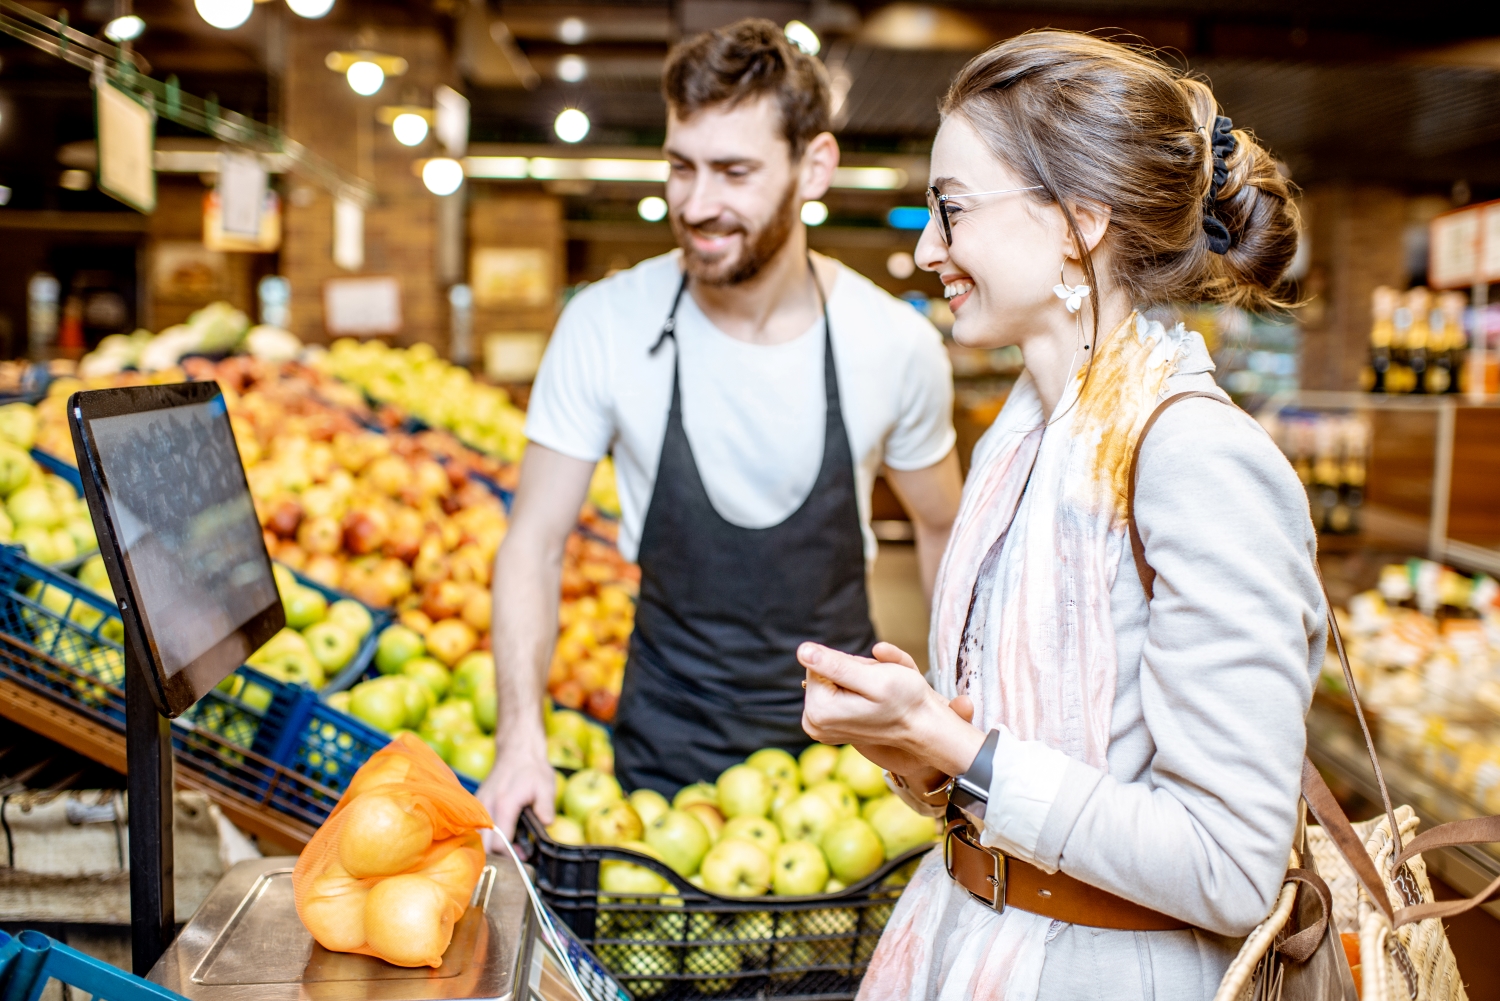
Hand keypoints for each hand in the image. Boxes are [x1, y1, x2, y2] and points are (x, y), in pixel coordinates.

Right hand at [479, 725, 554, 848]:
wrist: (517, 750)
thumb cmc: (533, 770)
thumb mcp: (546, 787)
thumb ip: (545, 808)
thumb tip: (546, 825)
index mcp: (504, 806)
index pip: (498, 845)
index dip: (511, 856)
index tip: (524, 855)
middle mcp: (486, 807)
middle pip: (484, 847)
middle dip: (500, 856)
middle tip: (518, 853)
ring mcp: (479, 805)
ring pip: (477, 838)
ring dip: (492, 846)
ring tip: (511, 843)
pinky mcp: (477, 803)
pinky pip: (476, 827)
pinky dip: (487, 835)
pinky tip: (502, 832)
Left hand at [800, 640, 984, 778]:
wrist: (922, 726)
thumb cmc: (905, 701)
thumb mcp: (873, 677)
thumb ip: (835, 664)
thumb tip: (802, 650)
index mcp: (819, 710)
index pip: (817, 662)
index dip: (847, 663)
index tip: (869, 678)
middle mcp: (812, 722)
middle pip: (822, 672)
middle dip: (849, 671)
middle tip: (876, 684)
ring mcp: (818, 727)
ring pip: (829, 681)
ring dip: (853, 679)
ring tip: (875, 694)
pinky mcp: (826, 727)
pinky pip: (834, 693)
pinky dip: (852, 690)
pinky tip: (870, 702)